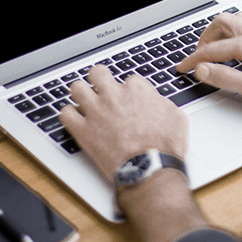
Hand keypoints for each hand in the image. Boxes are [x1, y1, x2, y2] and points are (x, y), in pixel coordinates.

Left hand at [59, 65, 186, 181]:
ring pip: (77, 88)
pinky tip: (75, 120)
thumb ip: (161, 103)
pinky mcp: (83, 131)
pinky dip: (69, 116)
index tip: (130, 100)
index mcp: (136, 90)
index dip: (129, 91)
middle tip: (101, 88)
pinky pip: (65, 114)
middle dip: (99, 78)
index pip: (128, 79)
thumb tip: (155, 101)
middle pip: (97, 73)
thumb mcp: (176, 117)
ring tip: (84, 100)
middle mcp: (114, 96)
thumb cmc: (165, 146)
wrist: (150, 169)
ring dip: (81, 93)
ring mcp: (96, 112)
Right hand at [177, 13, 241, 110]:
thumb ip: (224, 78)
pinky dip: (235, 31)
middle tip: (198, 55)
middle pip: (222, 22)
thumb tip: (203, 70)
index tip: (183, 67)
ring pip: (236, 19)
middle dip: (205, 37)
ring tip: (214, 48)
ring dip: (220, 31)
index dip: (193, 60)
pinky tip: (237, 45)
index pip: (212, 49)